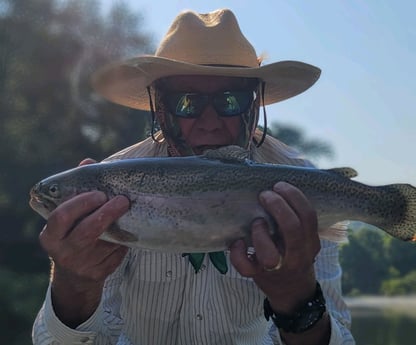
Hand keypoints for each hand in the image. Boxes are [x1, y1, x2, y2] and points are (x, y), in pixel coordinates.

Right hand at [38, 158, 129, 326]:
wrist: (74, 276)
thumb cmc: (72, 235)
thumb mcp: (68, 218)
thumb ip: (77, 191)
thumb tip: (88, 162)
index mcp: (51, 235)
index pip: (62, 216)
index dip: (82, 203)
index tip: (100, 194)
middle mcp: (63, 252)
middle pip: (86, 231)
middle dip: (107, 213)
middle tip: (122, 200)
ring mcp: (82, 265)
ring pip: (107, 243)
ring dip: (121, 226)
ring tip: (129, 211)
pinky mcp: (98, 274)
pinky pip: (117, 254)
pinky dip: (125, 241)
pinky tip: (129, 231)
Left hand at [230, 181, 320, 313]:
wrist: (293, 292)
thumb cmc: (295, 255)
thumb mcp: (306, 240)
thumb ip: (298, 219)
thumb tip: (280, 184)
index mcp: (310, 243)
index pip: (308, 216)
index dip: (294, 197)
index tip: (280, 185)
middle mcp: (296, 256)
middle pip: (292, 229)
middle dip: (278, 207)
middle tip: (265, 195)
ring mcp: (277, 268)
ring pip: (269, 254)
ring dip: (260, 233)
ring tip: (256, 222)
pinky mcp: (257, 276)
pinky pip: (245, 267)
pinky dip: (237, 253)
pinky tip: (237, 242)